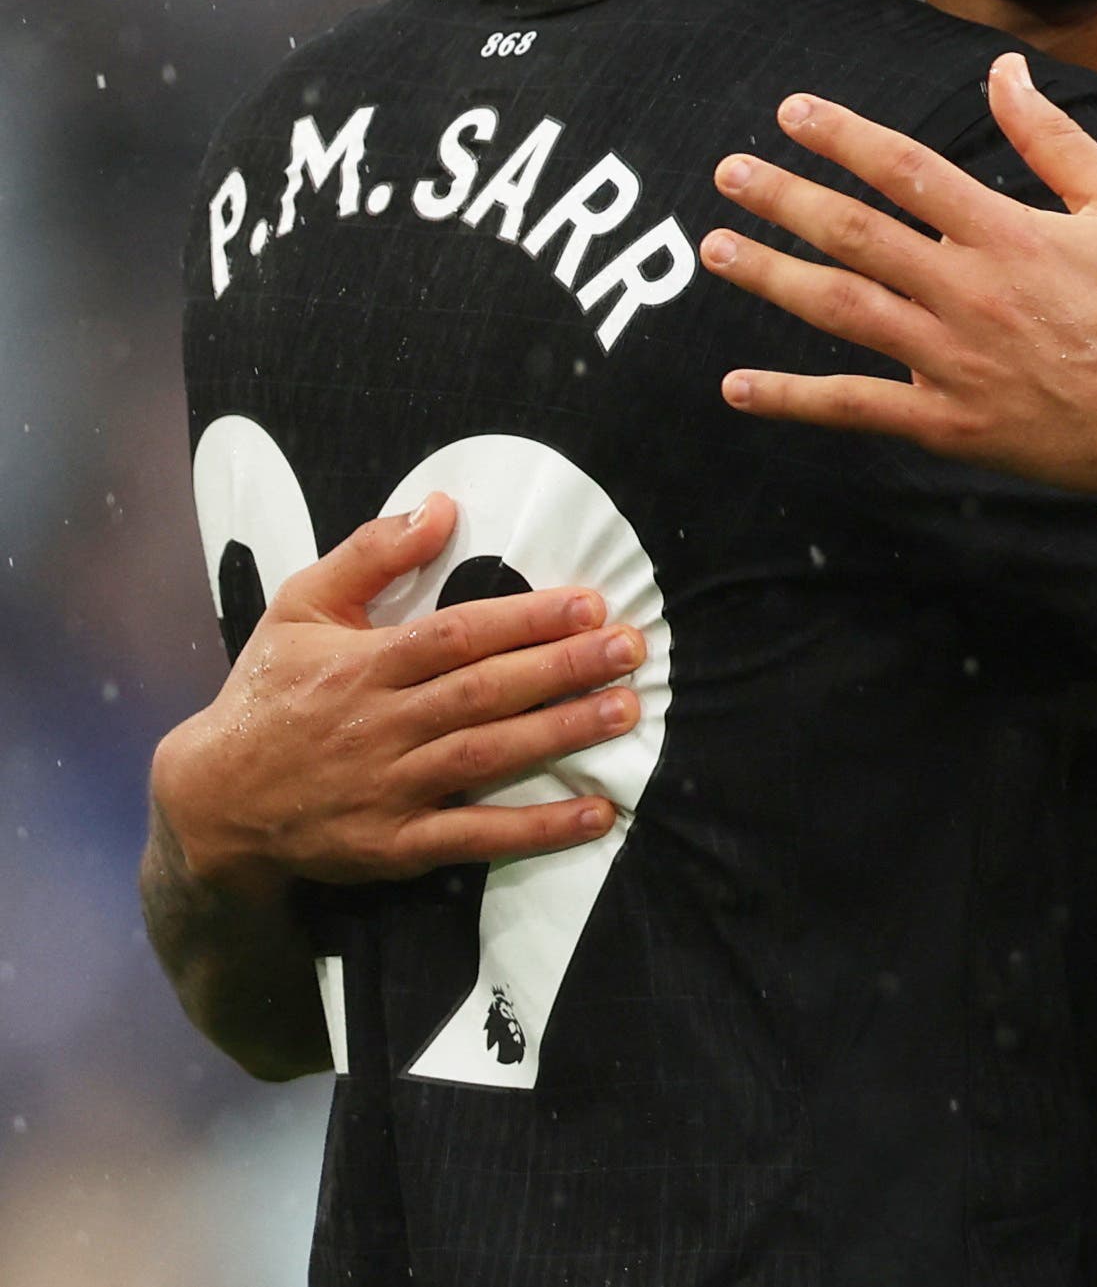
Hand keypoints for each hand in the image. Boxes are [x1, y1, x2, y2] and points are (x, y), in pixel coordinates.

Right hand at [150, 495, 641, 900]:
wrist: (210, 799)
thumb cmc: (269, 692)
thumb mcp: (301, 607)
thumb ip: (370, 555)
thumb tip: (440, 505)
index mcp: (363, 666)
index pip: (456, 635)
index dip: (525, 619)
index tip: (588, 604)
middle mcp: (380, 725)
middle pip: (483, 692)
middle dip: (562, 668)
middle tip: (629, 649)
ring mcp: (389, 788)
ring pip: (486, 756)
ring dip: (560, 735)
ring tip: (625, 711)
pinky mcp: (394, 846)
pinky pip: (473, 838)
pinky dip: (536, 828)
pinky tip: (596, 813)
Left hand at [700, 54, 1096, 493]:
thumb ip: (1053, 138)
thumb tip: (1006, 69)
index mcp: (1009, 234)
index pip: (905, 170)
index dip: (841, 136)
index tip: (791, 112)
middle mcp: (970, 292)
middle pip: (855, 235)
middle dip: (784, 199)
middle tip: (729, 173)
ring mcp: (953, 361)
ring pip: (841, 310)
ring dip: (771, 277)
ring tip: (716, 249)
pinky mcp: (949, 423)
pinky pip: (854, 407)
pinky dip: (791, 398)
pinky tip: (737, 385)